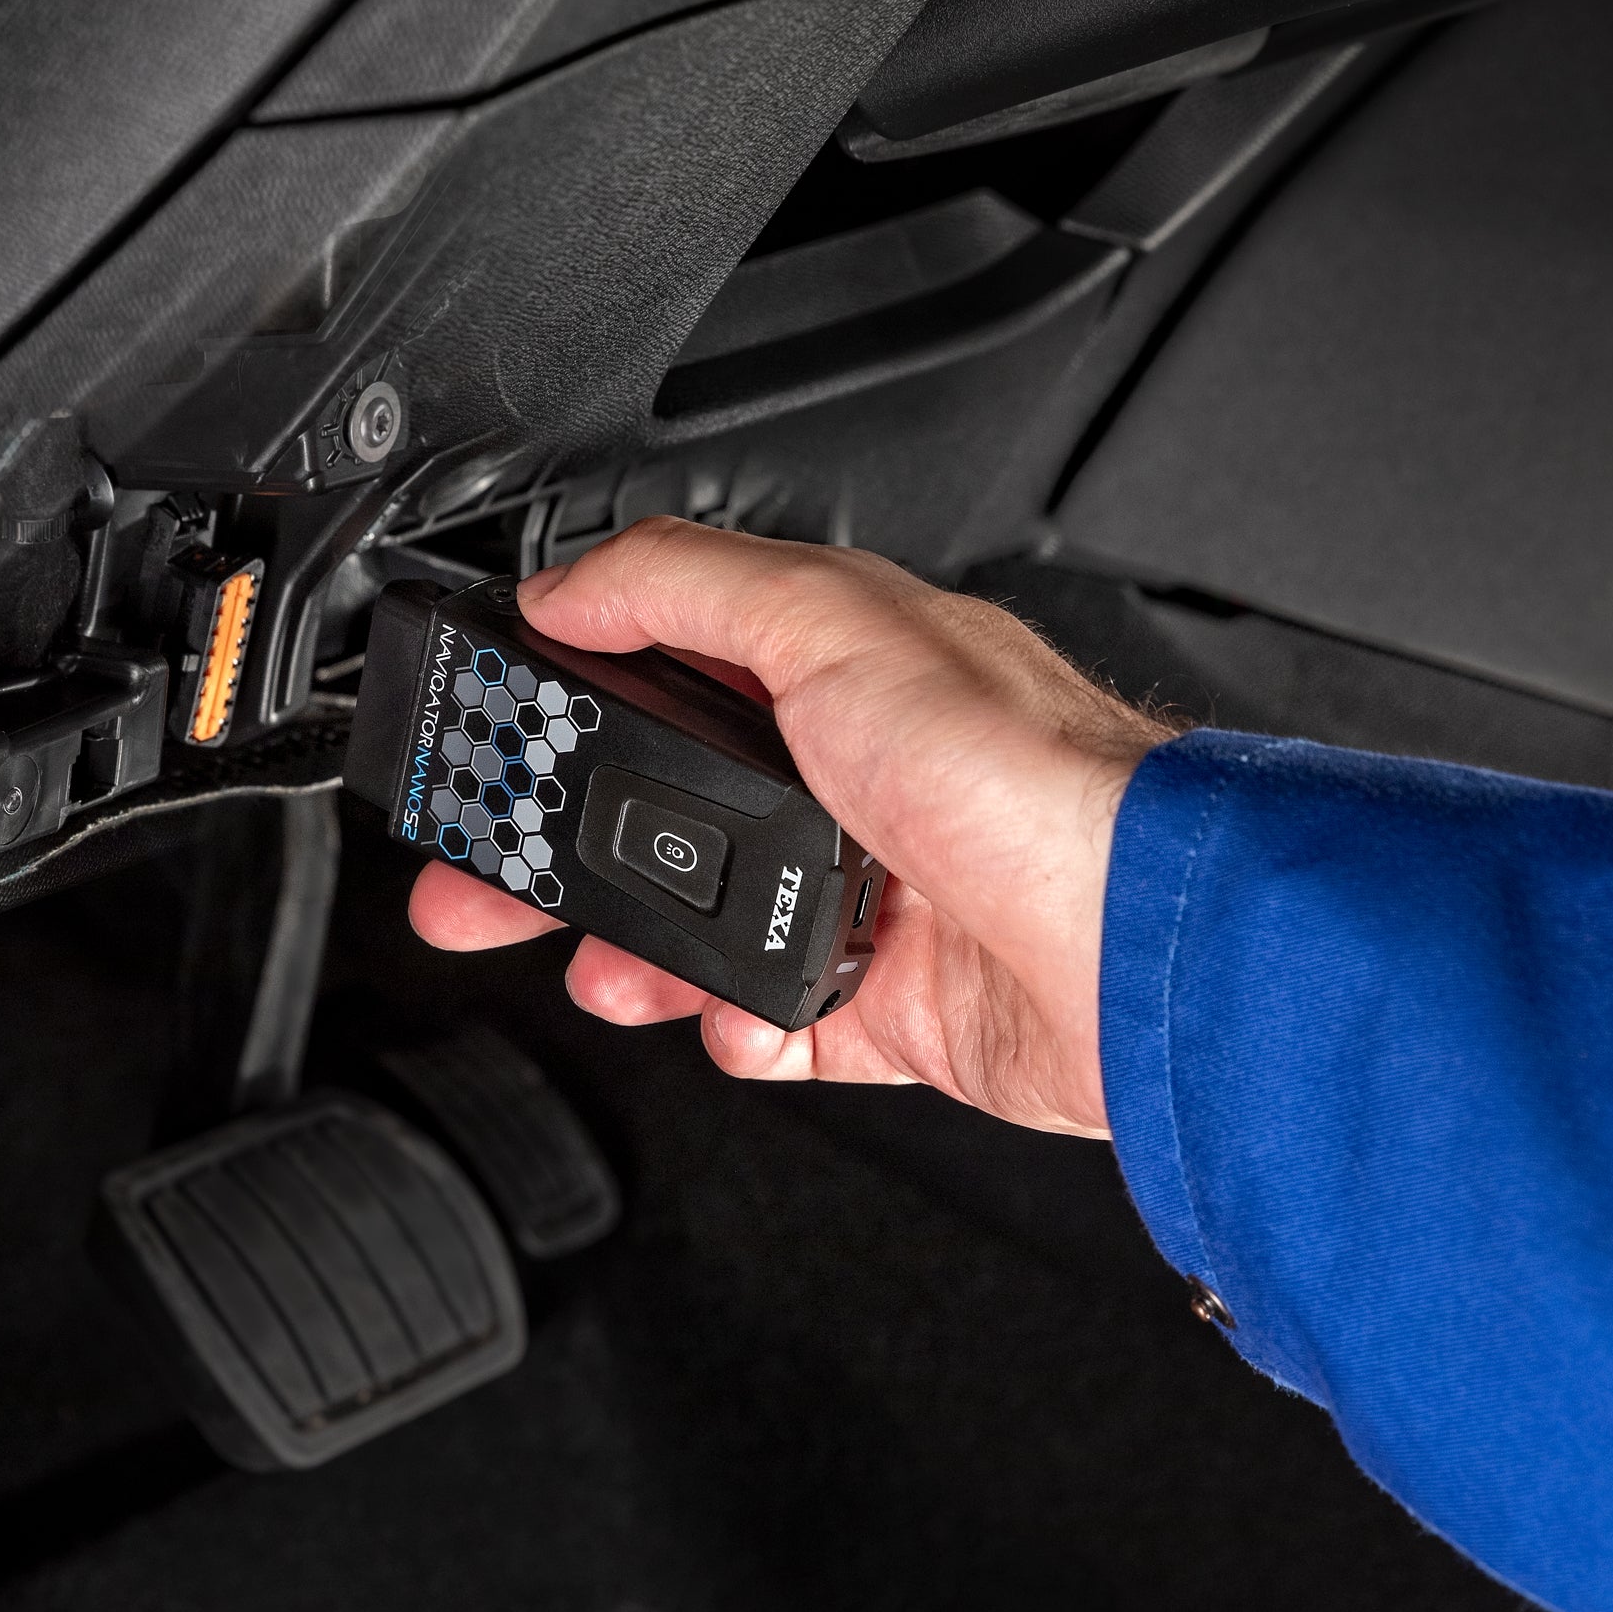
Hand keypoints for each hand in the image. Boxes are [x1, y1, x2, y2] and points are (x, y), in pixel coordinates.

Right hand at [407, 518, 1169, 1134]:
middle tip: (479, 884)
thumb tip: (569, 581)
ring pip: (703, 926)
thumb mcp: (832, 623)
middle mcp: (855, 778)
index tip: (492, 740)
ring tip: (605, 969)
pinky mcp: (897, 1005)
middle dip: (554, 854)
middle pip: (660, 812)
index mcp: (838, 671)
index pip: (666, 667)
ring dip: (633, 955)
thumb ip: (687, 587)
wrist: (1132, 948)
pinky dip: (736, 1031)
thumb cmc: (1025, 775)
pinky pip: (778, 1026)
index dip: (567, 699)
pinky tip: (729, 1019)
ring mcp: (871, 895)